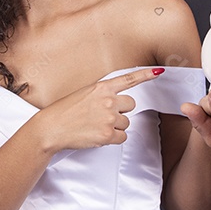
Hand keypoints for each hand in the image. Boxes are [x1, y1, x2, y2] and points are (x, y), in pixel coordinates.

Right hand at [31, 68, 162, 152]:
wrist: (52, 128)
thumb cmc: (64, 111)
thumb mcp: (83, 94)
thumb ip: (102, 95)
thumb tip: (115, 102)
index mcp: (102, 88)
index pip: (129, 79)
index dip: (146, 75)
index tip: (158, 71)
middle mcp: (108, 101)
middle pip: (131, 105)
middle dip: (122, 111)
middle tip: (104, 115)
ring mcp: (109, 118)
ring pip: (126, 123)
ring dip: (116, 126)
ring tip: (96, 126)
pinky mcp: (107, 134)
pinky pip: (122, 137)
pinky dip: (113, 138)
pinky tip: (98, 135)